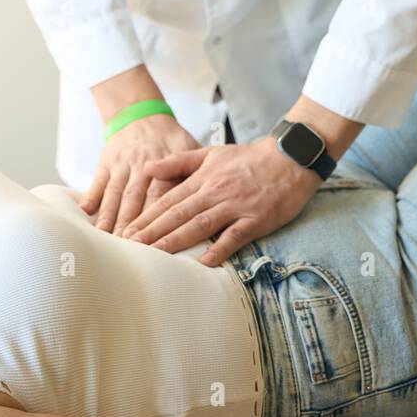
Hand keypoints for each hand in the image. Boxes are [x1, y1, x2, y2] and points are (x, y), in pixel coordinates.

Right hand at [79, 114, 200, 234]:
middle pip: (135, 198)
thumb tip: (211, 197)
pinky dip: (91, 195)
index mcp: (165, 163)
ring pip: (115, 192)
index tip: (155, 240)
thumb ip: (196, 171)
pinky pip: (98, 180)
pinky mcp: (106, 162)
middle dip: (131, 224)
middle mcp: (141, 164)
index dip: (158, 218)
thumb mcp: (189, 146)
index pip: (161, 195)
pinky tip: (86, 212)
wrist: (142, 113)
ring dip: (110, 215)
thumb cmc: (170, 137)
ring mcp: (122, 164)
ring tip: (106, 237)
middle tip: (128, 247)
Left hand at [120, 136, 321, 265]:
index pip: (169, 201)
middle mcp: (216, 192)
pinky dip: (220, 248)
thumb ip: (179, 162)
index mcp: (203, 178)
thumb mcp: (211, 153)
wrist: (289, 158)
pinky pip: (235, 236)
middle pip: (179, 214)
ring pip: (201, 225)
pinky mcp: (256, 219)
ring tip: (155, 254)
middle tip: (130, 247)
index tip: (127, 232)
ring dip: (177, 240)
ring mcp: (236, 206)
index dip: (147, 217)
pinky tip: (204, 262)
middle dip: (153, 232)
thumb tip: (149, 167)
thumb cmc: (248, 158)